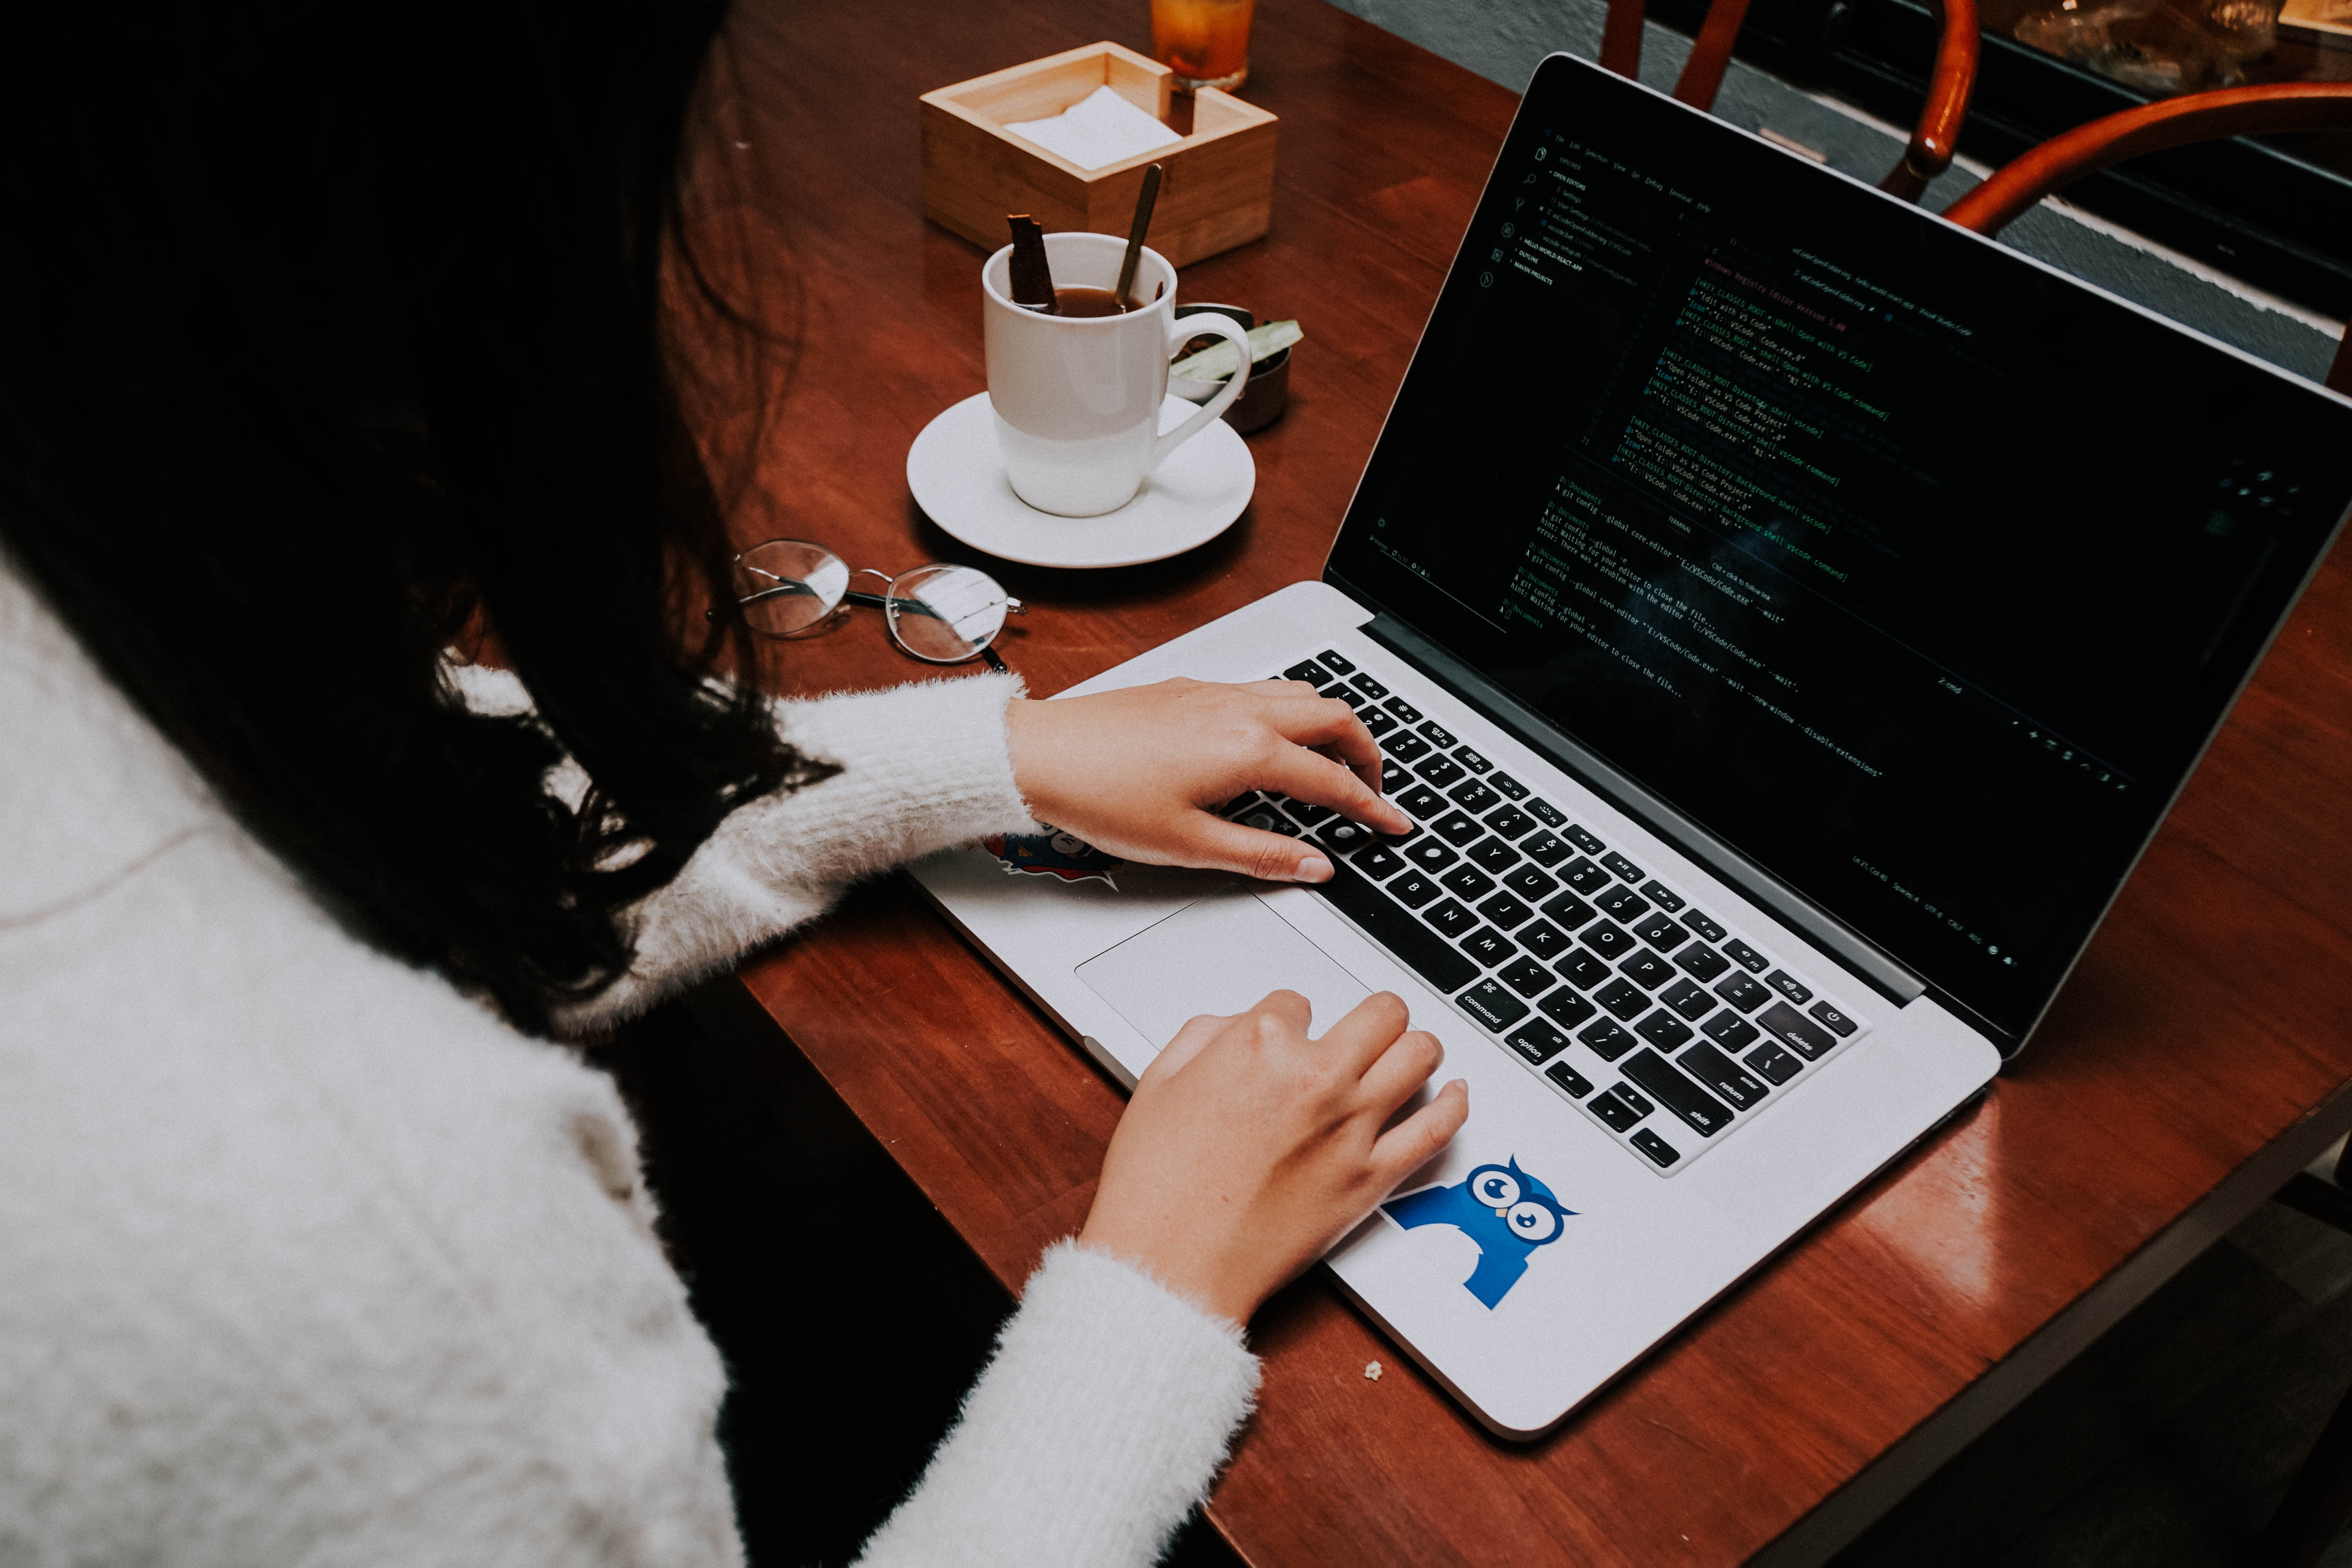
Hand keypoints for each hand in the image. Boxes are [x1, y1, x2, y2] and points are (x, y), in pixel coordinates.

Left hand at [1003, 678, 1412, 883]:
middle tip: (1373, 791)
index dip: (1372, 807)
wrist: (1038, 755)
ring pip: (1299, 694)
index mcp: (1247, 750)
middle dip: (1366, 753)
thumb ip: (1261, 855)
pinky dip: (1290, 712)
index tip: (1395, 824)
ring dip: (1329, 726)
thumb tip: (1314, 866)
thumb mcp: (1188, 845)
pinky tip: (1273, 741)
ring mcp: (1213, 692)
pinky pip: (1261, 689)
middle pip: (1333, 717)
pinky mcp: (1189, 688)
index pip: (1333, 780)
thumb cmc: (1100, 798)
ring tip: (1333, 764)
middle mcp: (1239, 710)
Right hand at [1078, 990, 1469, 1323]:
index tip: (1285, 1040)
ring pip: (1420, 1054)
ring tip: (1409, 1051)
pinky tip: (1455, 1092)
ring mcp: (1350, 1128)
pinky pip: (1437, 1128)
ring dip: (1415, 1045)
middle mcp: (1315, 1078)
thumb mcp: (1158, 1082)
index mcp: (1260, 1045)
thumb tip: (1238, 1025)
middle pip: (1380, 1013)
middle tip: (1368, 1028)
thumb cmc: (1156, 1186)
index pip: (1298, 1002)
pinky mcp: (1370, 1179)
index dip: (1289, 1021)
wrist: (1169, 1263)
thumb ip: (1205, 1035)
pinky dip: (1455, 1104)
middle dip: (1373, 1015)